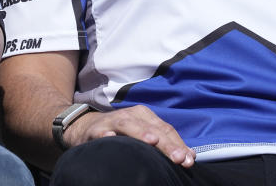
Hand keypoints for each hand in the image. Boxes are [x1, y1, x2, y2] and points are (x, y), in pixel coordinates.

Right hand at [64, 105, 194, 166]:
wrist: (86, 128)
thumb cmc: (121, 134)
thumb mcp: (144, 135)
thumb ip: (165, 144)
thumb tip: (190, 156)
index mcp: (145, 116)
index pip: (166, 130)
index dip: (178, 144)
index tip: (189, 160)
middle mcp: (131, 115)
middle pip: (151, 128)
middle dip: (166, 143)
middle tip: (178, 157)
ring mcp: (113, 121)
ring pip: (129, 125)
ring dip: (140, 132)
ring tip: (152, 141)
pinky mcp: (96, 129)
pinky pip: (101, 132)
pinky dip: (106, 134)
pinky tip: (110, 138)